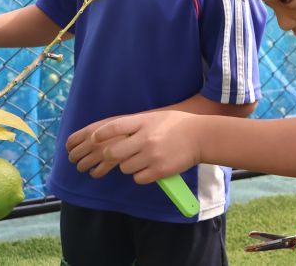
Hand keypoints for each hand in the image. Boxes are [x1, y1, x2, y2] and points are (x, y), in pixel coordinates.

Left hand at [69, 111, 202, 183]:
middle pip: (113, 153)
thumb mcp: (155, 117)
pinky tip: (150, 168)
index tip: (94, 139)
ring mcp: (152, 155)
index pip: (113, 128)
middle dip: (110, 157)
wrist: (202, 137)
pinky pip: (138, 178)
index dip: (100, 135)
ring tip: (141, 160)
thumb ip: (135, 124)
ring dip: (129, 166)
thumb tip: (111, 132)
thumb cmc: (177, 125)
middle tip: (115, 157)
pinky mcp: (159, 171)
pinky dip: (141, 176)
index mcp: (144, 123)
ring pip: (125, 168)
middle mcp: (146, 139)